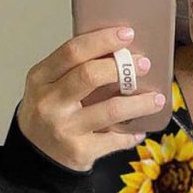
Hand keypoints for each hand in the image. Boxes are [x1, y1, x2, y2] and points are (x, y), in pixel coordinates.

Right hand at [16, 26, 164, 171]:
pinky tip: (139, 130)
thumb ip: (73, 70)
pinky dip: (131, 134)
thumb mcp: (48, 87)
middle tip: (143, 65)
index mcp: (41, 79)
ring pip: (110, 110)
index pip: (73, 52)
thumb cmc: (48, 116)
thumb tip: (117, 54)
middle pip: (89, 76)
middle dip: (122, 68)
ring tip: (156, 99)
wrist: (35, 158)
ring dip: (139, 103)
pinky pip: (114, 139)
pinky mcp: (80, 151)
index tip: (126, 35)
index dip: (102, 40)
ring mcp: (65, 129)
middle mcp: (50, 103)